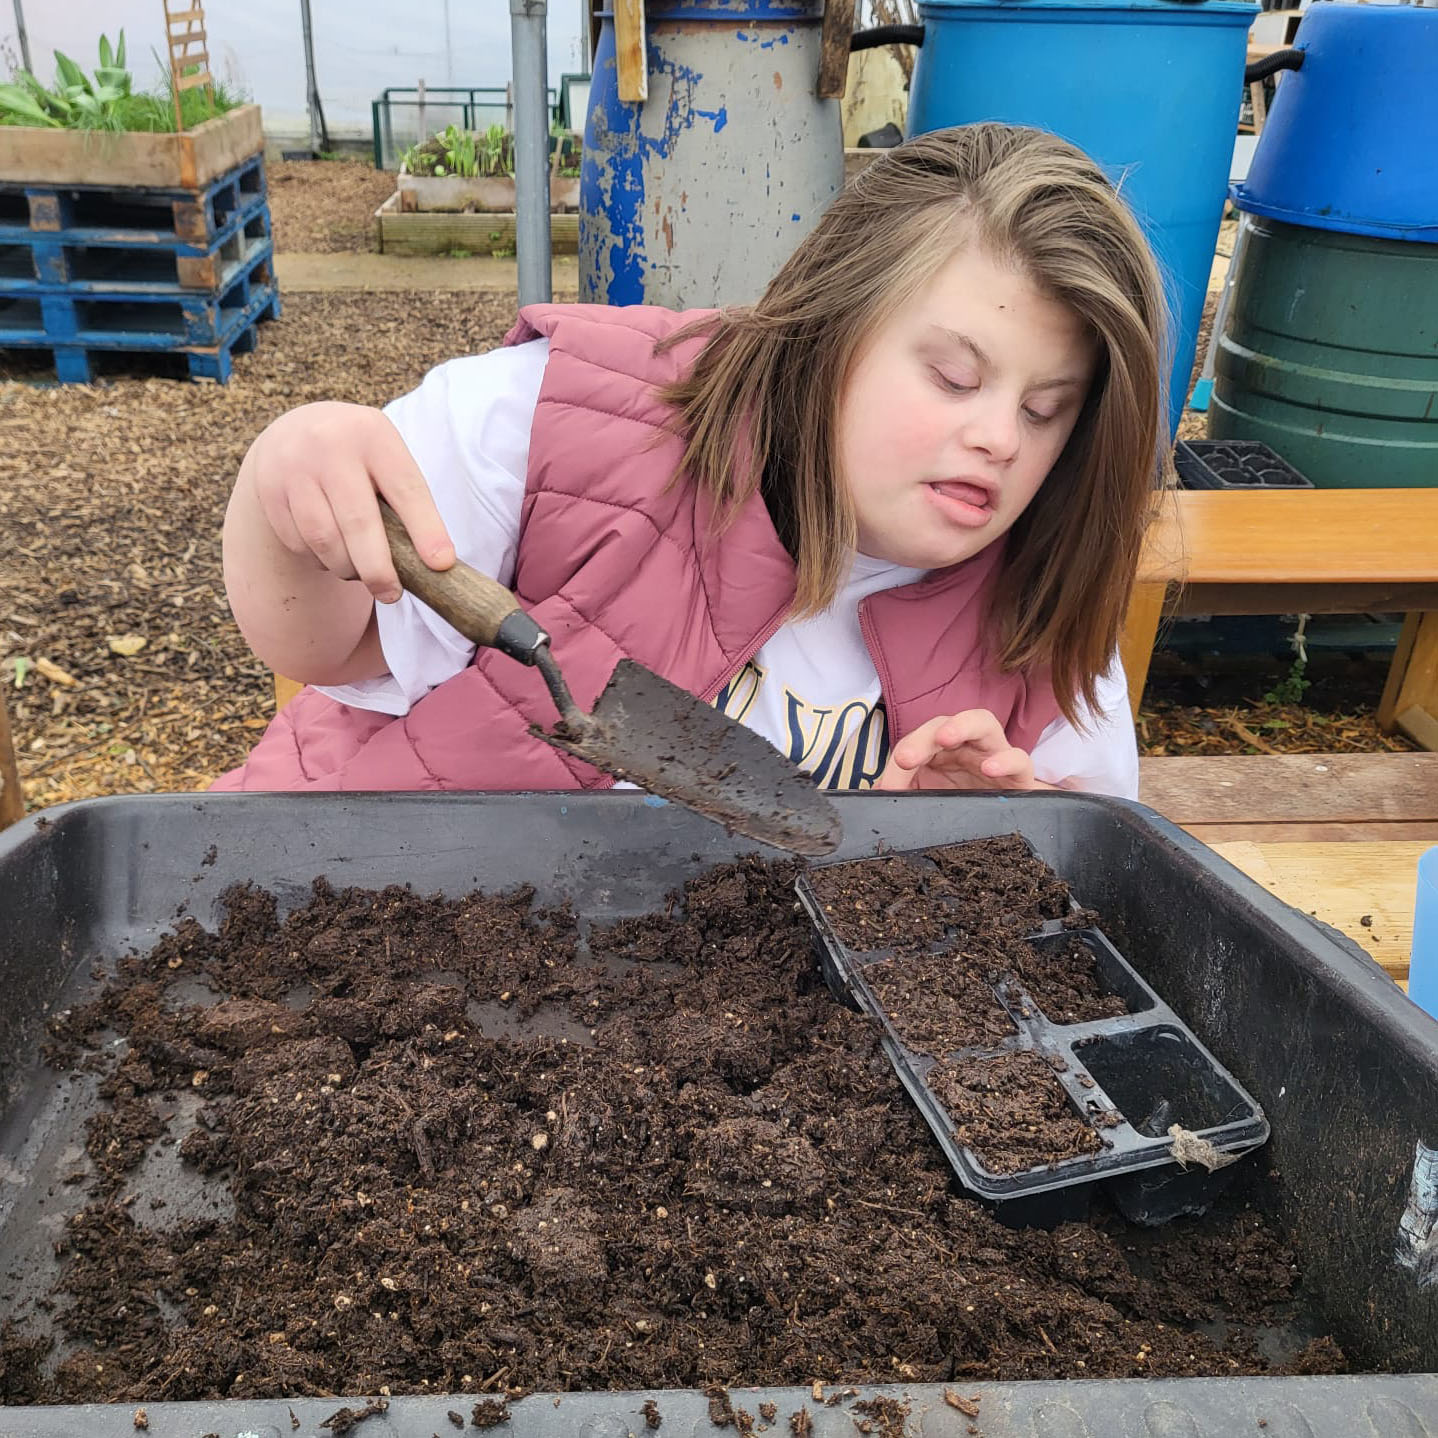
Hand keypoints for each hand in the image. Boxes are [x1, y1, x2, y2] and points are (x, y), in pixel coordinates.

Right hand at [242, 401, 454, 602]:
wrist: (297, 430)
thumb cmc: (360, 459)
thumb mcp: (386, 459)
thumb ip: (406, 501)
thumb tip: (435, 563)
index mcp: (374, 435)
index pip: (406, 489)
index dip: (426, 530)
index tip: (440, 565)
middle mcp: (330, 445)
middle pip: (358, 522)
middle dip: (378, 569)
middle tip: (392, 594)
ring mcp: (294, 466)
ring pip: (324, 539)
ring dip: (346, 567)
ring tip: (359, 571)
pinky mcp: (270, 491)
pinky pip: (299, 543)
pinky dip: (319, 559)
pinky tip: (330, 552)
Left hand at [876, 709, 1045, 791]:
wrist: (1007, 820)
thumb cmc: (965, 802)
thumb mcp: (930, 798)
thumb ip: (904, 793)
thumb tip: (875, 796)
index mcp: (942, 749)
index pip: (916, 743)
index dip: (900, 761)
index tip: (887, 787)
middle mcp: (967, 744)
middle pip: (943, 724)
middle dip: (922, 738)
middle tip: (905, 758)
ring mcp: (996, 753)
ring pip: (984, 722)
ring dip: (962, 725)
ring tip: (945, 737)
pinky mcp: (1021, 773)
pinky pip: (1019, 758)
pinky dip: (1005, 760)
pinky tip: (989, 768)